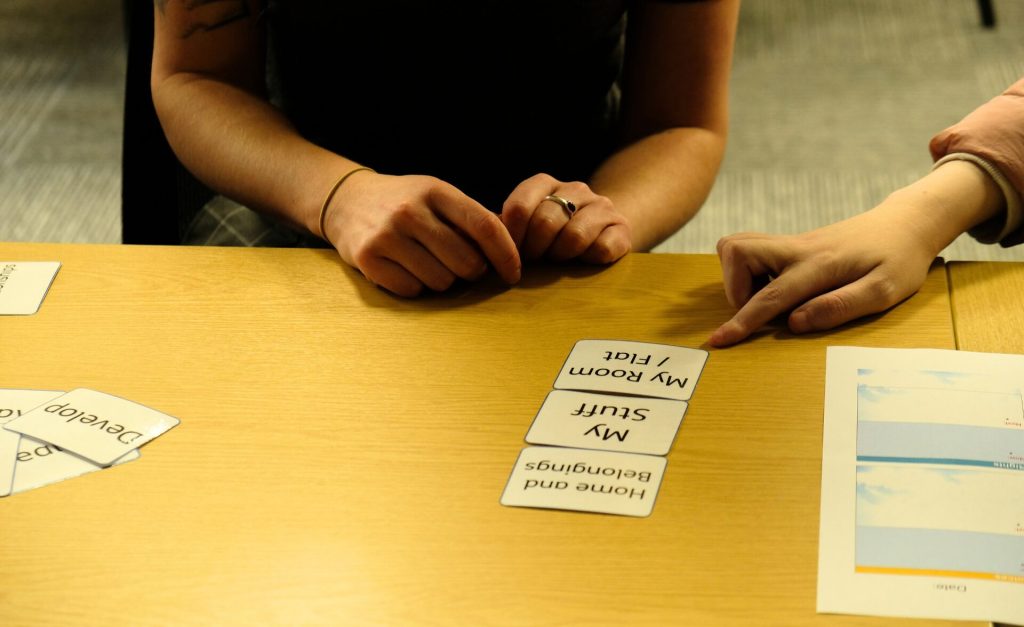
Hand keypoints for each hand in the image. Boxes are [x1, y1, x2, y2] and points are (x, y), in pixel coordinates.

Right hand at [323, 171, 520, 296]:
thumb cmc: (407, 203)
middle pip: (466, 262)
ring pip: (441, 282)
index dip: (506, 255)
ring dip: (442, 280)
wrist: (348, 201)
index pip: (485, 227)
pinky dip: (415, 287)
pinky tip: (405, 268)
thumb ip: (472, 218)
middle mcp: (410, 211)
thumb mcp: (438, 196)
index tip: (513, 274)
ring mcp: (386, 235)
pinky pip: (412, 291)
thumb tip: (515, 251)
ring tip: (427, 262)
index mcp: (436, 191)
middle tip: (458, 264)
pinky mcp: (367, 259)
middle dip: (471, 271)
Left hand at [500, 173, 631, 263]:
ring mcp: (601, 206)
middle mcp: (576, 188)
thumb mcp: (526, 227)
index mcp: (545, 183)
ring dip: (561, 257)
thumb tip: (481, 242)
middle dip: (534, 250)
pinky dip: (589, 260)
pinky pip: (602, 248)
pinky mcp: (621, 228)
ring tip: (558, 261)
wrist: (602, 233)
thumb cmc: (552, 235)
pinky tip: (584, 261)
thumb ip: (505, 229)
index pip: (519, 207)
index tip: (511, 254)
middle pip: (545, 222)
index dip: (511, 238)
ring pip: (574, 236)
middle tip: (534, 262)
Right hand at [710, 203, 940, 346]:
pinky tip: (777, 285)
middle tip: (759, 308)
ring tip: (767, 297)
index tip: (719, 340)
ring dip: (739, 277)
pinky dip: (750, 270)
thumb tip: (795, 324)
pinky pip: (752, 250)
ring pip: (739, 246)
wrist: (907, 223)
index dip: (743, 320)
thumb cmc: (900, 259)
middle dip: (733, 286)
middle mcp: (798, 247)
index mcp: (820, 263)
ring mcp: (793, 242)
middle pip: (737, 250)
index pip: (771, 295)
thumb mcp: (885, 290)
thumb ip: (840, 307)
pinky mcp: (792, 244)